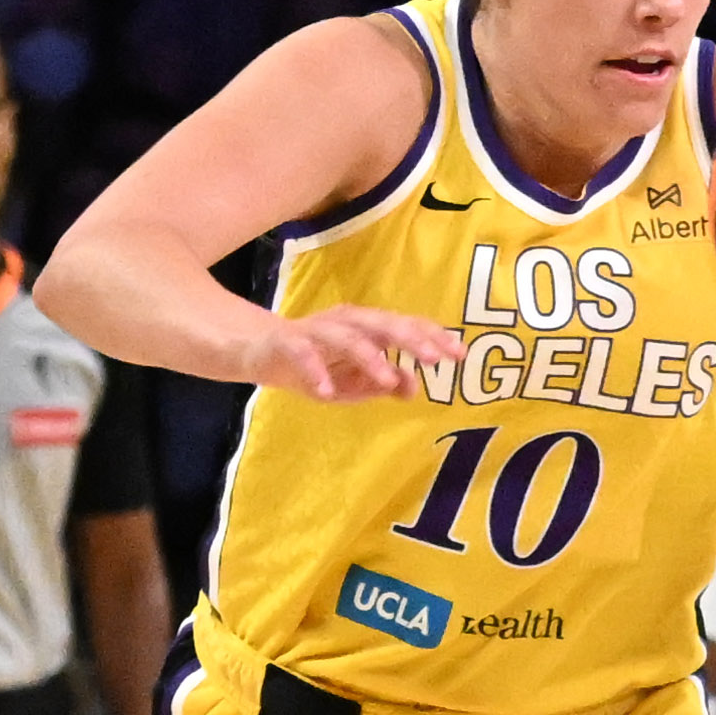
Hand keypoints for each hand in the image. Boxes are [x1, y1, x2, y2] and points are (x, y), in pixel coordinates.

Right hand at [246, 306, 461, 402]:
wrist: (257, 351)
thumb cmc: (314, 363)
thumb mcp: (352, 381)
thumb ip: (383, 383)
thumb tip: (414, 389)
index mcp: (366, 328)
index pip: (405, 327)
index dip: (432, 337)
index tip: (459, 354)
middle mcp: (346, 322)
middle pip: (383, 325)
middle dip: (410, 339)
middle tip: (433, 359)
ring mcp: (316, 330)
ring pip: (346, 337)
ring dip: (368, 356)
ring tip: (387, 379)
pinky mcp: (286, 342)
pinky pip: (302, 353)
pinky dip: (314, 371)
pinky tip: (326, 391)